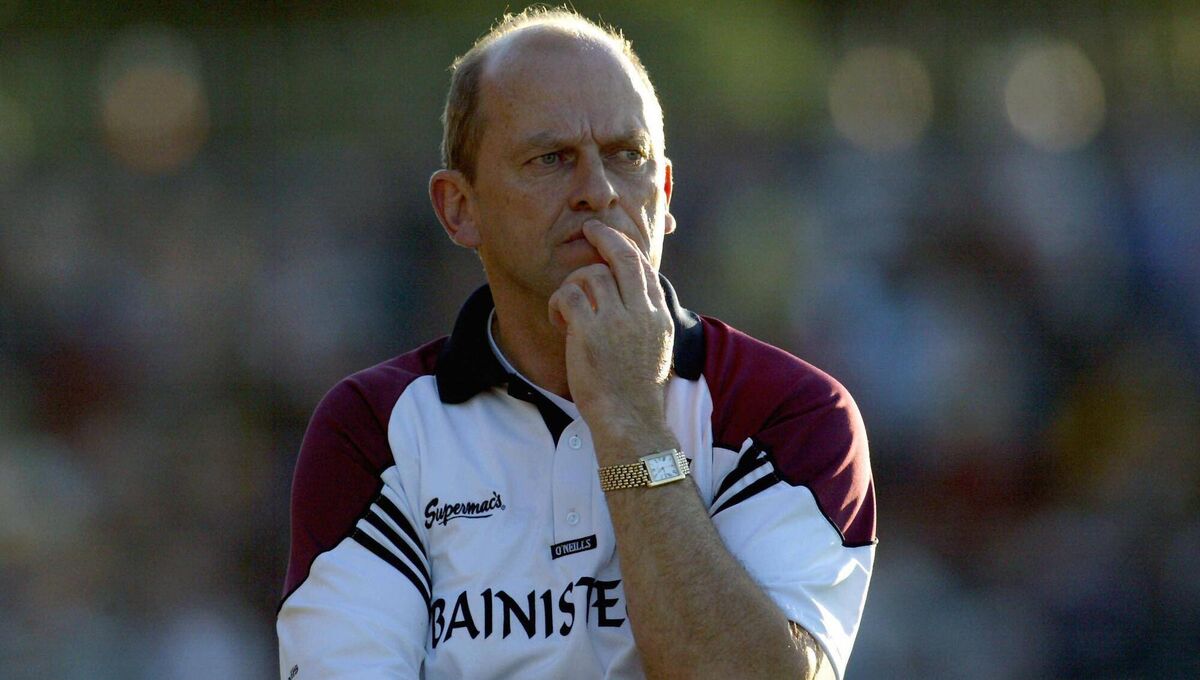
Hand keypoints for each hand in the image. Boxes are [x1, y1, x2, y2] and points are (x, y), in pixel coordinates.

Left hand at [548, 220, 674, 457]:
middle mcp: (641, 313)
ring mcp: (616, 321)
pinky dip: (558, 302)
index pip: (644, 269)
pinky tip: (559, 320)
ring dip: (573, 285)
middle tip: (589, 229)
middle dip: (605, 237)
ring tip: (567, 308)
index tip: (610, 239)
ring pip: (591, 275)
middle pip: (623, 258)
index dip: (626, 248)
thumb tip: (635, 295)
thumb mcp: (656, 349)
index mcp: (658, 317)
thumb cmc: (637, 391)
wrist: (630, 420)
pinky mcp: (589, 333)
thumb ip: (646, 320)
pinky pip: (568, 295)